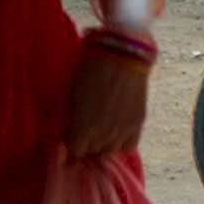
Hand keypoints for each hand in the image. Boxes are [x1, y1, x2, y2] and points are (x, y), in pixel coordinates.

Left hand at [67, 39, 150, 157]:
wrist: (123, 50)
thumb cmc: (89, 66)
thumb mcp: (71, 92)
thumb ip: (69, 115)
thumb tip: (66, 128)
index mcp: (81, 128)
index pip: (72, 151)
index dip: (69, 144)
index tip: (67, 137)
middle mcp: (102, 135)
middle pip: (90, 153)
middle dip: (84, 145)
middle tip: (82, 133)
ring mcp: (122, 131)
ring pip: (109, 152)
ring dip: (102, 145)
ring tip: (99, 133)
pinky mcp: (138, 124)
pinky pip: (128, 146)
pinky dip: (120, 142)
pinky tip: (116, 132)